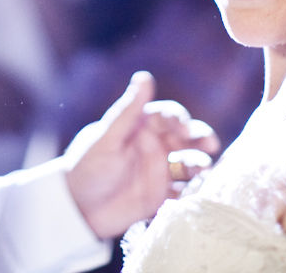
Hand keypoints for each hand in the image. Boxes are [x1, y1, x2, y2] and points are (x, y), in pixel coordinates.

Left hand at [62, 70, 219, 238]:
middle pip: (186, 138)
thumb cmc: (86, 168)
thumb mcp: (106, 139)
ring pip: (188, 163)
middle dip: (201, 138)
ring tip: (203, 169)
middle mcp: (154, 146)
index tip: (185, 127)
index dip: (180, 119)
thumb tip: (144, 76)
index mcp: (140, 127)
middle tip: (211, 143)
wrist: (74, 210)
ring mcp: (159, 171)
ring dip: (199, 163)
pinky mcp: (160, 196)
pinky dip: (193, 191)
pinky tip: (196, 192)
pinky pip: (183, 191)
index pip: (168, 116)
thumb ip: (127, 111)